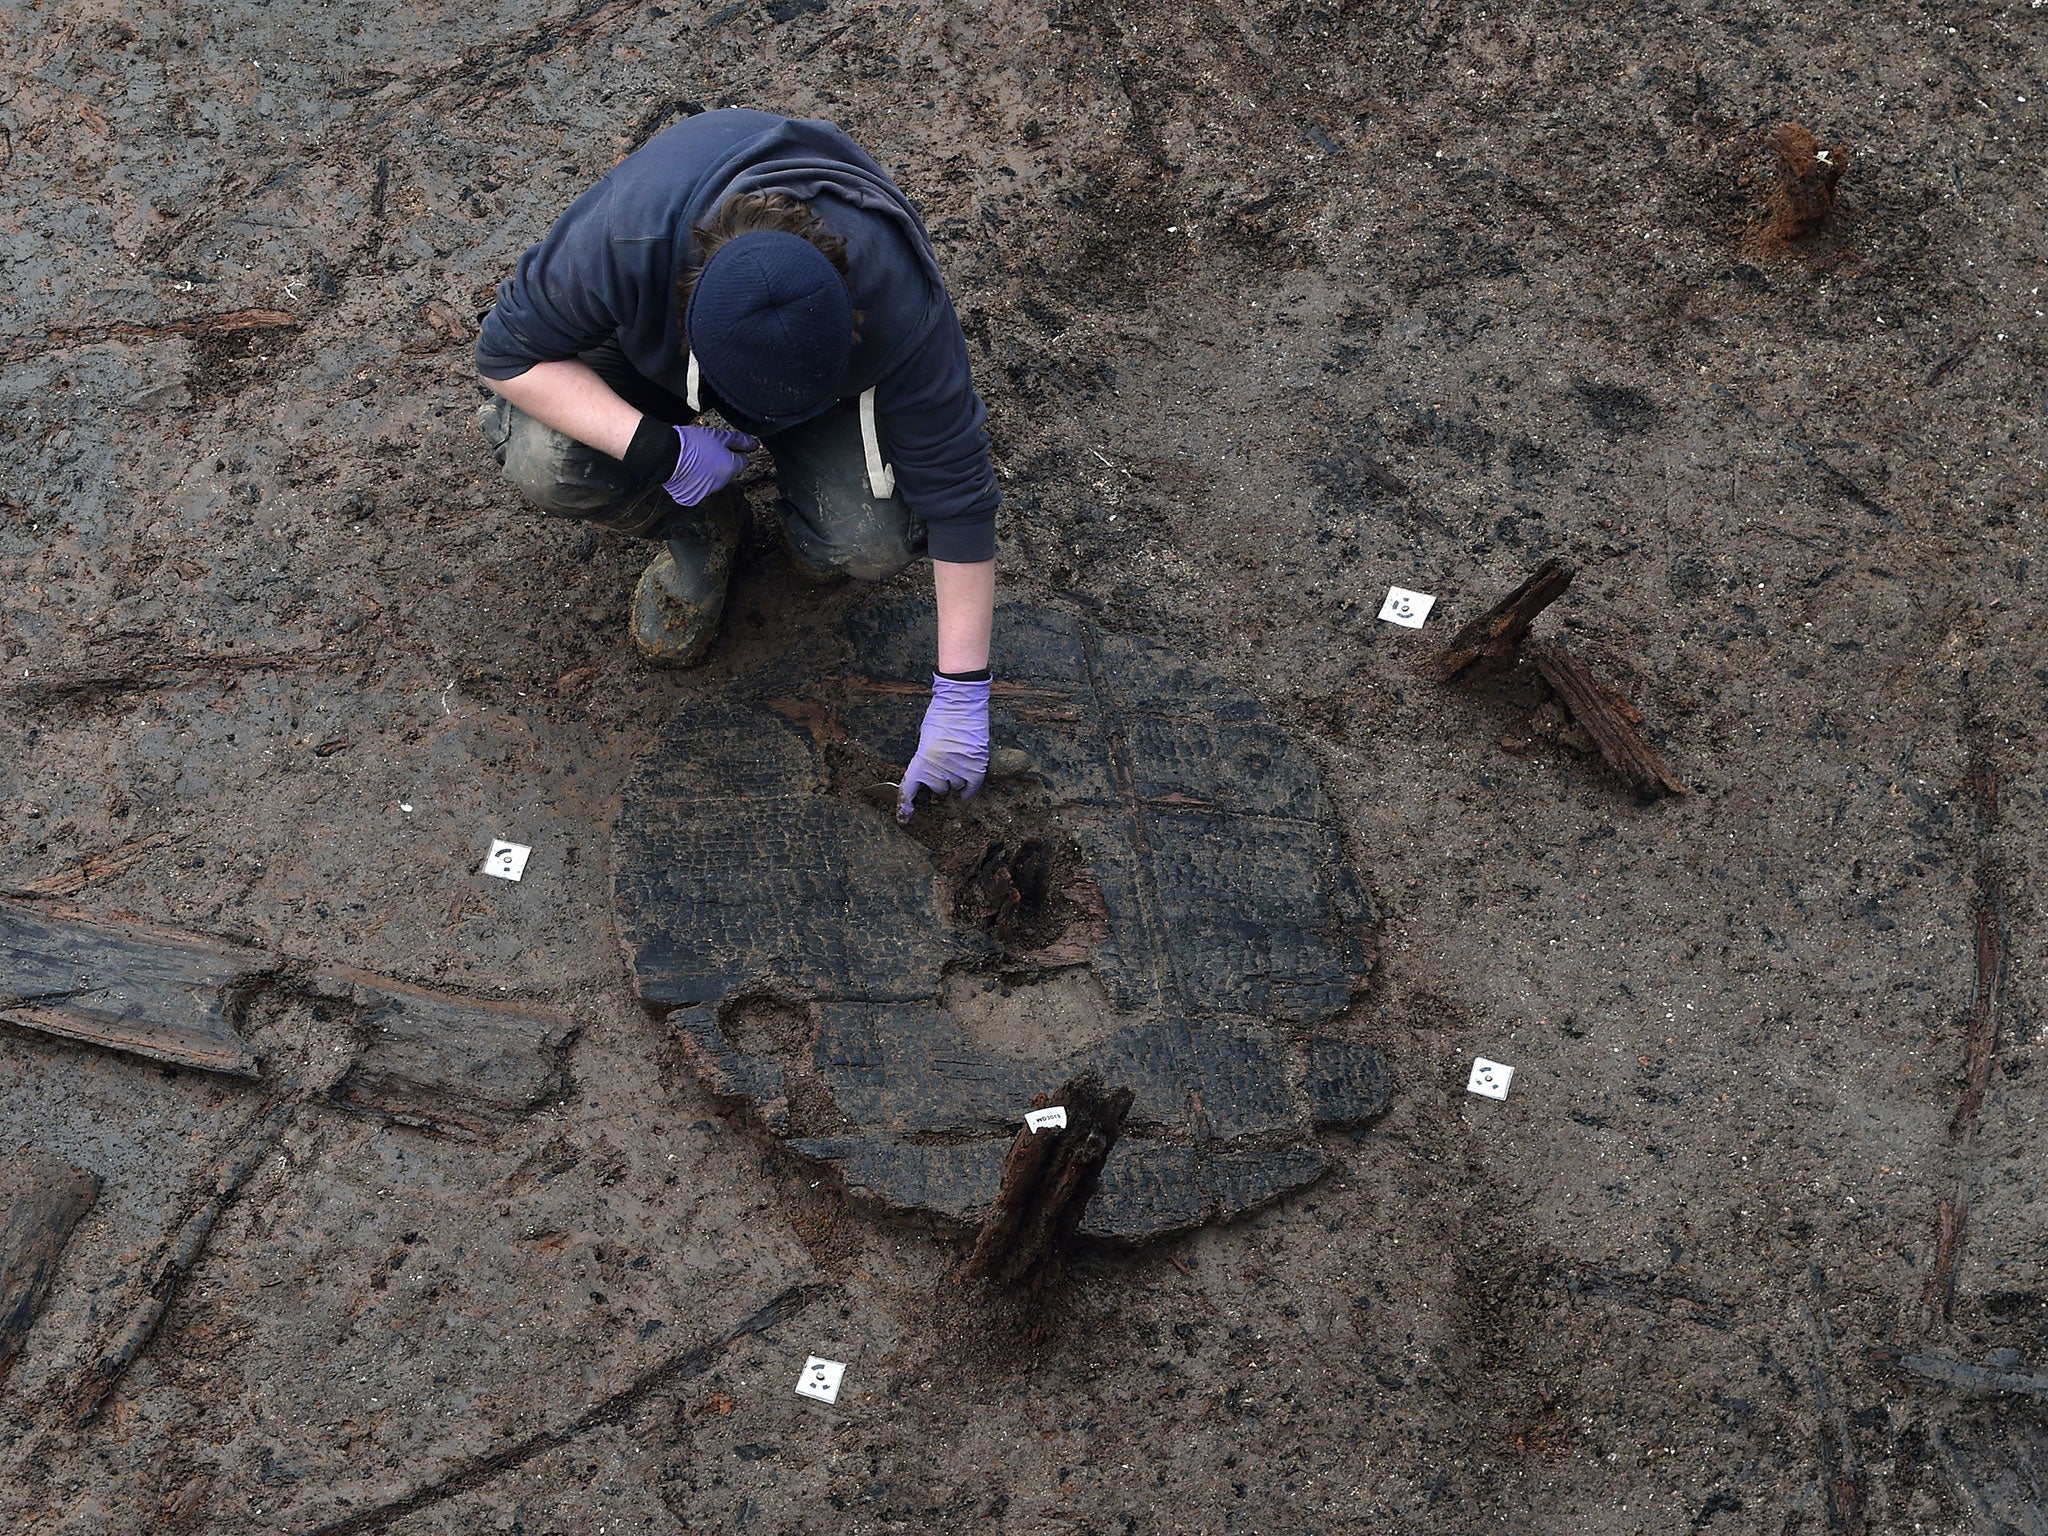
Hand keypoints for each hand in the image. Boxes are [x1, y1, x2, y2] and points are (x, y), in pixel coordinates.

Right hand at [664, 425, 756, 505]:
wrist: (665, 455)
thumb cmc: (690, 444)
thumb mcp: (718, 436)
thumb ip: (739, 441)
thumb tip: (753, 445)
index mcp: (731, 469)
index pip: (743, 462)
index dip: (734, 451)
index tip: (725, 446)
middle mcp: (721, 484)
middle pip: (728, 473)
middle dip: (721, 463)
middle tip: (707, 450)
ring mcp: (707, 493)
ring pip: (713, 482)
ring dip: (708, 473)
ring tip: (695, 460)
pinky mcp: (692, 498)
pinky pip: (698, 489)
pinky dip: (694, 482)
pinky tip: (687, 471)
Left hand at [897, 675, 990, 821]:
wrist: (962, 701)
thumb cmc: (941, 716)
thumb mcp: (924, 739)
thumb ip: (925, 760)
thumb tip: (930, 779)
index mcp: (921, 760)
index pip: (909, 789)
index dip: (905, 806)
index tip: (905, 818)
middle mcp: (939, 767)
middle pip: (938, 789)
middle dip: (939, 782)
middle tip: (943, 767)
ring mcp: (960, 767)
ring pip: (955, 787)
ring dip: (955, 780)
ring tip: (957, 762)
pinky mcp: (977, 764)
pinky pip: (973, 786)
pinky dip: (970, 789)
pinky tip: (967, 789)